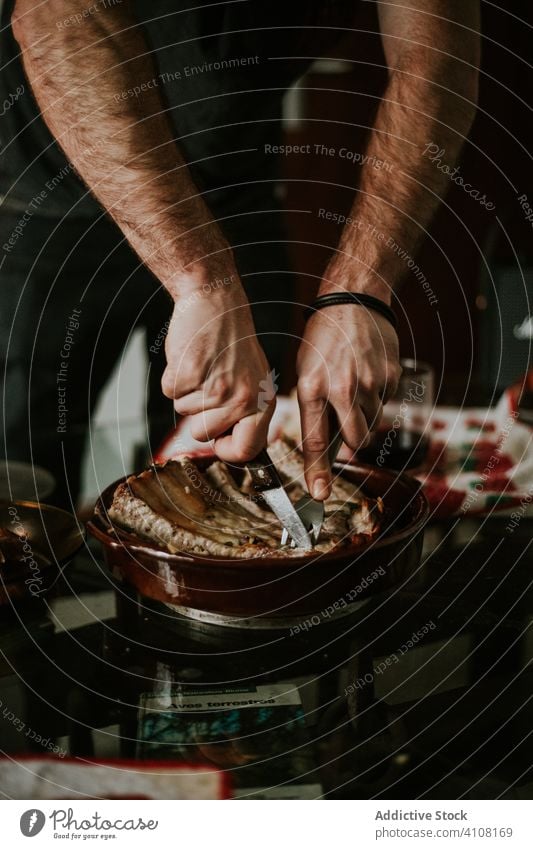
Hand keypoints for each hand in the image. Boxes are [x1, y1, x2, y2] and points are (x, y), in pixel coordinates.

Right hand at [161, 275, 275, 462]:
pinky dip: (173, 378)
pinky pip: (169, 394)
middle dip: (197, 415)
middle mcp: (243, 399)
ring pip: (183, 414)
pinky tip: (190, 358)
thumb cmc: (231, 342)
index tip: (217, 440)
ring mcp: (216, 388)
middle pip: (203, 435)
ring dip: (186, 392)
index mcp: (262, 402)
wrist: (215, 302)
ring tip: (203, 366)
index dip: (225, 450)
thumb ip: (246, 413)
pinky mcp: (190, 375)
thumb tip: (231, 447)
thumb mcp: (252, 378)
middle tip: (208, 384)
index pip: (246, 450)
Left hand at [296, 304, 400, 499]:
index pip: (316, 441)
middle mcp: (342, 389)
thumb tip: (324, 446)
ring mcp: (370, 383)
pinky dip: (378, 396)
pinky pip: (387, 403)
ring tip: (353, 386)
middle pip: (355, 441)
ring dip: (365, 416)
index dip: (318, 472)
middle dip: (351, 440)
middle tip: (345, 420)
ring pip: (372, 424)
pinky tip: (367, 374)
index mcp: (312, 388)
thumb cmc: (322, 339)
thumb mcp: (305, 372)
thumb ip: (314, 409)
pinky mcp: (391, 376)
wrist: (352, 302)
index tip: (319, 494)